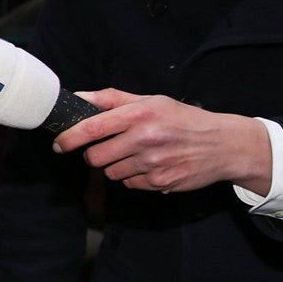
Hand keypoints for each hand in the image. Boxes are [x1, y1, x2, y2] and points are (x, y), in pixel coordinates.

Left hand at [52, 89, 270, 195]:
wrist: (224, 145)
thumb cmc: (183, 119)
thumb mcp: (151, 101)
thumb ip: (112, 99)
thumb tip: (78, 97)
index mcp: (139, 114)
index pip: (91, 128)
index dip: (68, 138)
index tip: (59, 143)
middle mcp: (144, 139)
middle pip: (95, 157)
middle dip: (95, 154)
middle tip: (109, 147)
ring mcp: (152, 164)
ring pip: (110, 173)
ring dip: (116, 166)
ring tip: (136, 155)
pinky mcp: (159, 183)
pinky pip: (129, 184)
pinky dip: (133, 177)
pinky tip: (150, 166)